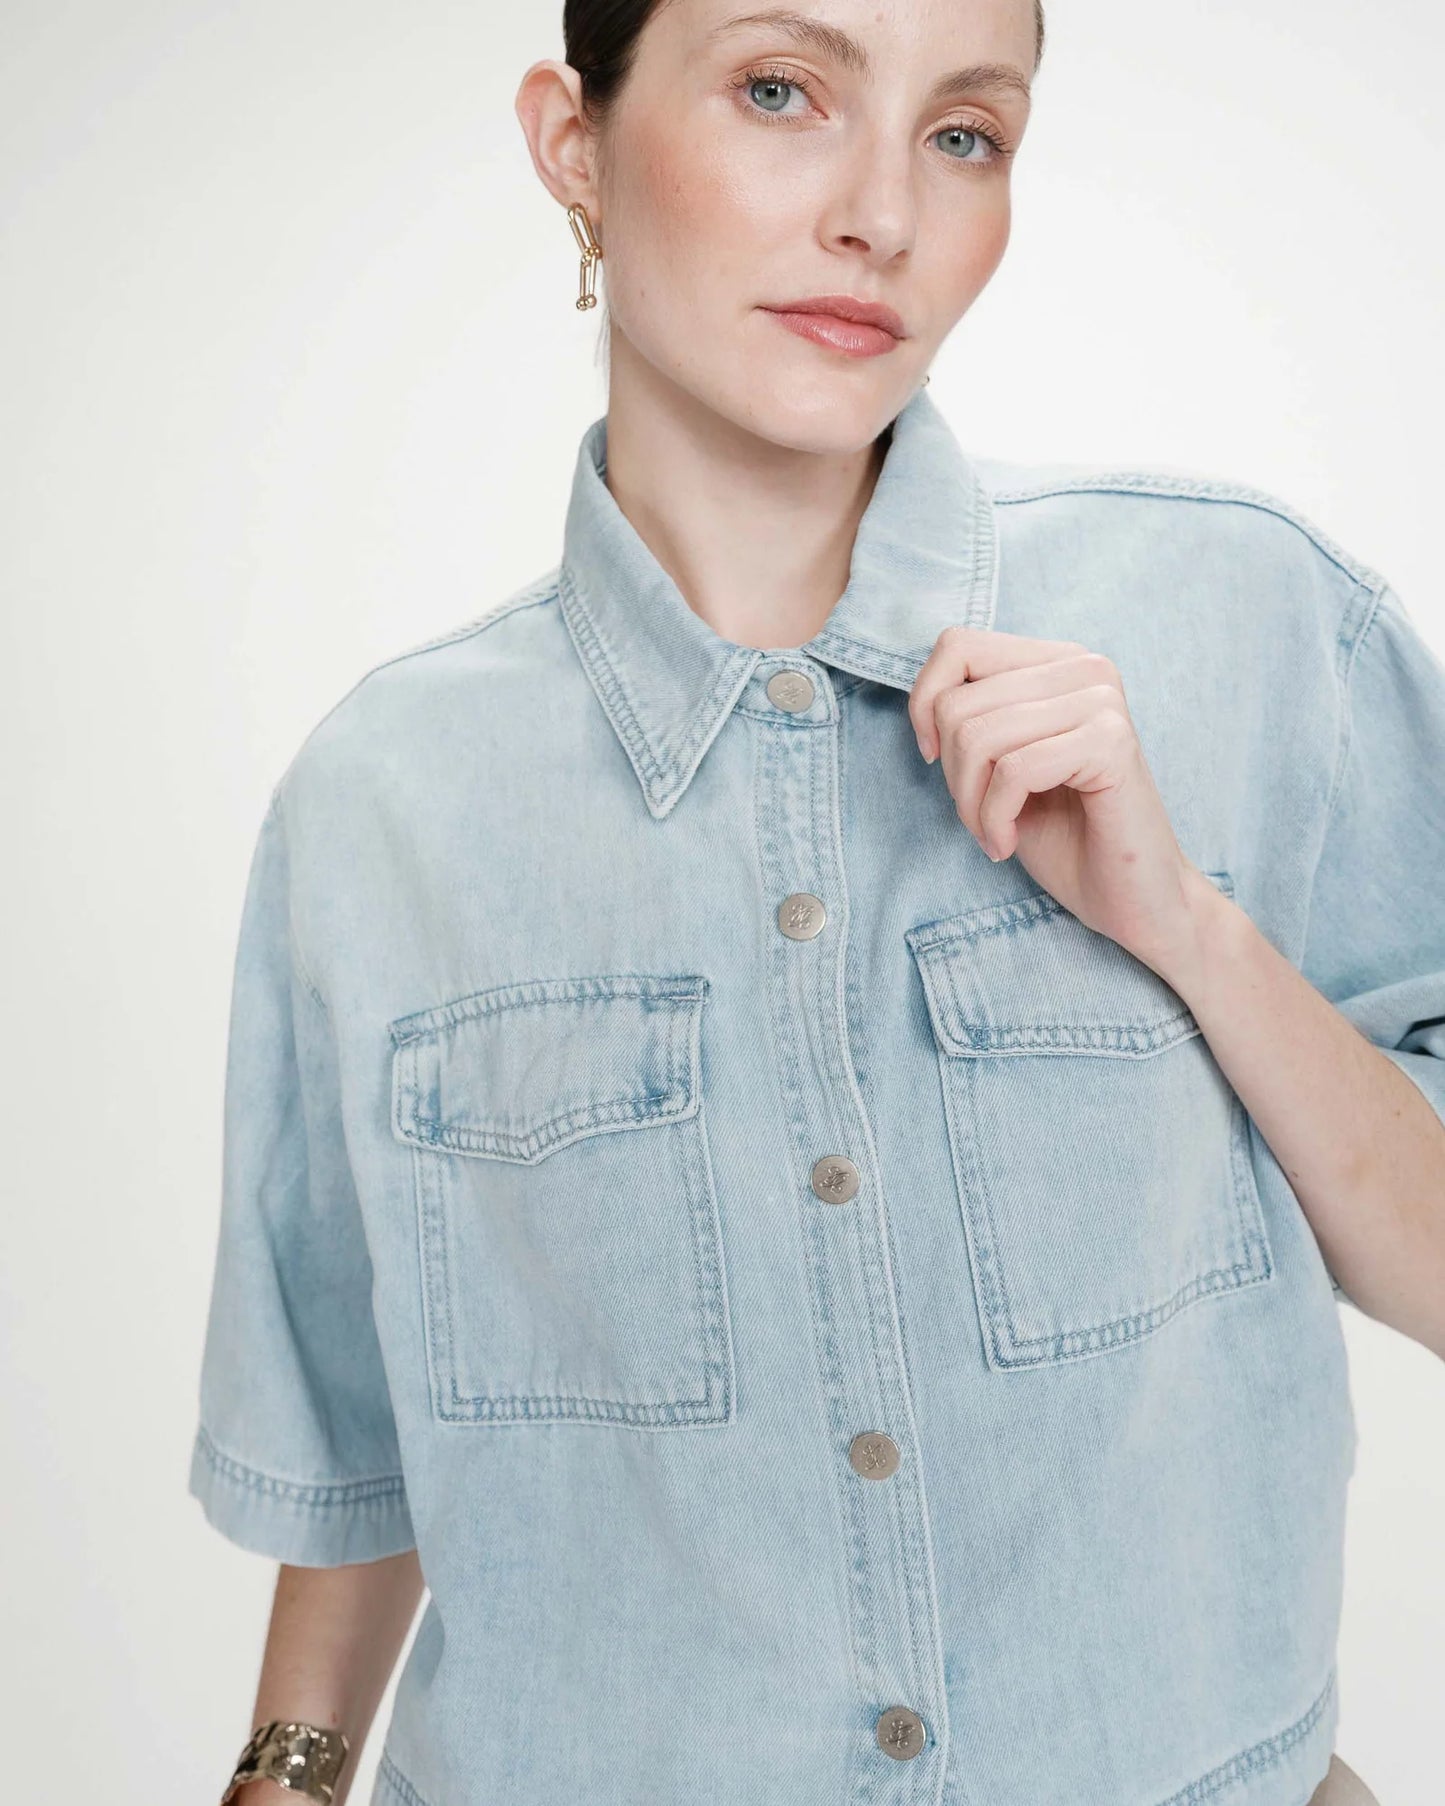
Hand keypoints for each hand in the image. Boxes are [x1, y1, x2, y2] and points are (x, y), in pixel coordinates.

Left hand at [907, 625, 1209, 972]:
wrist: (1131, 900)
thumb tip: (924, 700)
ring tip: (994, 834)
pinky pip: (1014, 770)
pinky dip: (995, 819)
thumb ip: (970, 717)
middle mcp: (1085, 668)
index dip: (924, 706)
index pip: (957, 646)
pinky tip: (1007, 845)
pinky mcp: (1112, 743)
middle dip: (952, 775)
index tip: (935, 759)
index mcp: (1057, 662)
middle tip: (979, 818)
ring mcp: (1102, 702)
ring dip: (970, 804)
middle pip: (958, 704)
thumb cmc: (1063, 836)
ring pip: (978, 737)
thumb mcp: (997, 765)